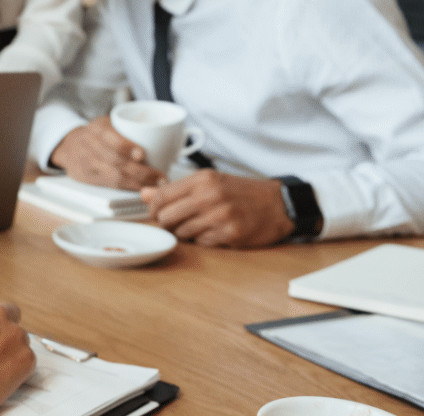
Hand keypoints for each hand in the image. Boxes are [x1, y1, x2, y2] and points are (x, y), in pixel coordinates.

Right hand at [48, 116, 165, 189]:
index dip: (126, 147)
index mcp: (97, 128)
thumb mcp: (108, 122)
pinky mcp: (89, 178)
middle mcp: (89, 145)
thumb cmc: (97, 135)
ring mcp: (88, 163)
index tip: (142, 154)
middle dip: (141, 171)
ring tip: (157, 184)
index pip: (110, 138)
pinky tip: (142, 189)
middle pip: (115, 161)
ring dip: (138, 182)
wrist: (70, 146)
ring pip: (114, 176)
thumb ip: (130, 126)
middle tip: (160, 176)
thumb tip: (167, 133)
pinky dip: (129, 188)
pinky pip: (111, 185)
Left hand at [141, 170, 294, 247]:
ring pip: (181, 232)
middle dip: (165, 223)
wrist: (278, 203)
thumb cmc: (242, 192)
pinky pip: (201, 243)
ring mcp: (220, 216)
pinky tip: (213, 232)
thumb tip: (144, 194)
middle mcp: (209, 196)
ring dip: (184, 233)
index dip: (153, 208)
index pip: (161, 196)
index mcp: (202, 179)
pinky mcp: (230, 234)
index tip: (155, 213)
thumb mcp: (209, 181)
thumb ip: (176, 189)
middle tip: (174, 223)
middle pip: (166, 217)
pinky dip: (202, 240)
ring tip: (197, 226)